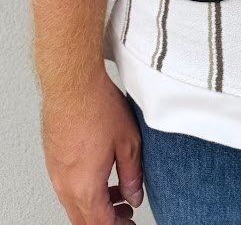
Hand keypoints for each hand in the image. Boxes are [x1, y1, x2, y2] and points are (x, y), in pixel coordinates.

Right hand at [41, 70, 143, 223]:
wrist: (72, 84)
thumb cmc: (98, 107)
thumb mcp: (128, 143)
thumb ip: (132, 175)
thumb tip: (134, 196)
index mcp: (85, 186)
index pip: (100, 223)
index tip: (129, 222)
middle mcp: (65, 184)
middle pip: (84, 219)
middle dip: (106, 220)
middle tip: (124, 214)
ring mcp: (56, 172)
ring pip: (74, 203)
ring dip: (95, 204)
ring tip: (118, 190)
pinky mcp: (53, 158)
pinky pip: (67, 186)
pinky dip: (85, 189)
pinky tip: (101, 172)